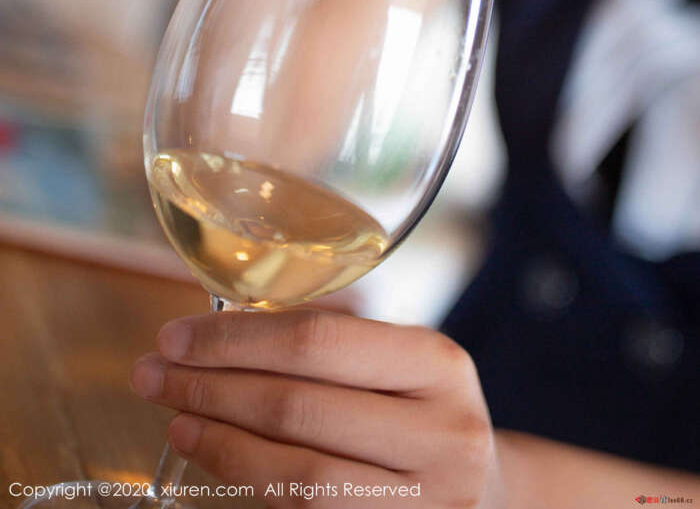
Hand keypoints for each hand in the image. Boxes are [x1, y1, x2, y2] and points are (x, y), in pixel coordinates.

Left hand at [130, 308, 501, 507]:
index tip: (175, 335)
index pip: (318, 341)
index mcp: (438, 364)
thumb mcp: (399, 362)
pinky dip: (251, 483)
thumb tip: (218, 330)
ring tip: (175, 420)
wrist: (489, 492)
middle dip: (210, 386)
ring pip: (297, 475)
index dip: (235, 338)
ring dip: (219, 443)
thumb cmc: (420, 411)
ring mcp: (428, 502)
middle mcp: (444, 433)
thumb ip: (329, 344)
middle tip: (152, 374)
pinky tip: (215, 458)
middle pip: (298, 406)